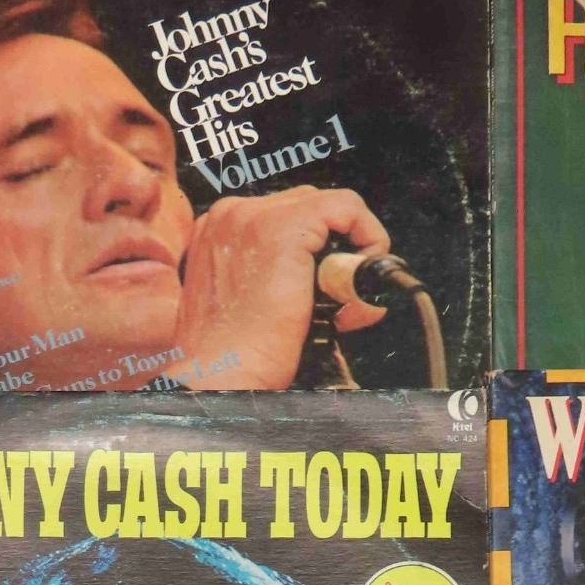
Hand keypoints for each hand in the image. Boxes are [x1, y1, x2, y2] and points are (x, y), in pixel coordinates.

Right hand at [173, 186, 389, 388]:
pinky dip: (367, 241)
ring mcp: (253, 216)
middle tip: (339, 306)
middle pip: (309, 208)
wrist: (220, 377)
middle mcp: (230, 216)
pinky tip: (357, 285)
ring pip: (330, 207)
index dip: (317, 255)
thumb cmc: (229, 357)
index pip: (285, 218)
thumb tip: (318, 275)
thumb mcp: (246, 303)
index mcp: (217, 232)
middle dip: (335, 254)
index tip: (325, 297)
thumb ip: (270, 277)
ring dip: (350, 255)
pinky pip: (347, 209)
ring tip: (345, 305)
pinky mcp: (282, 228)